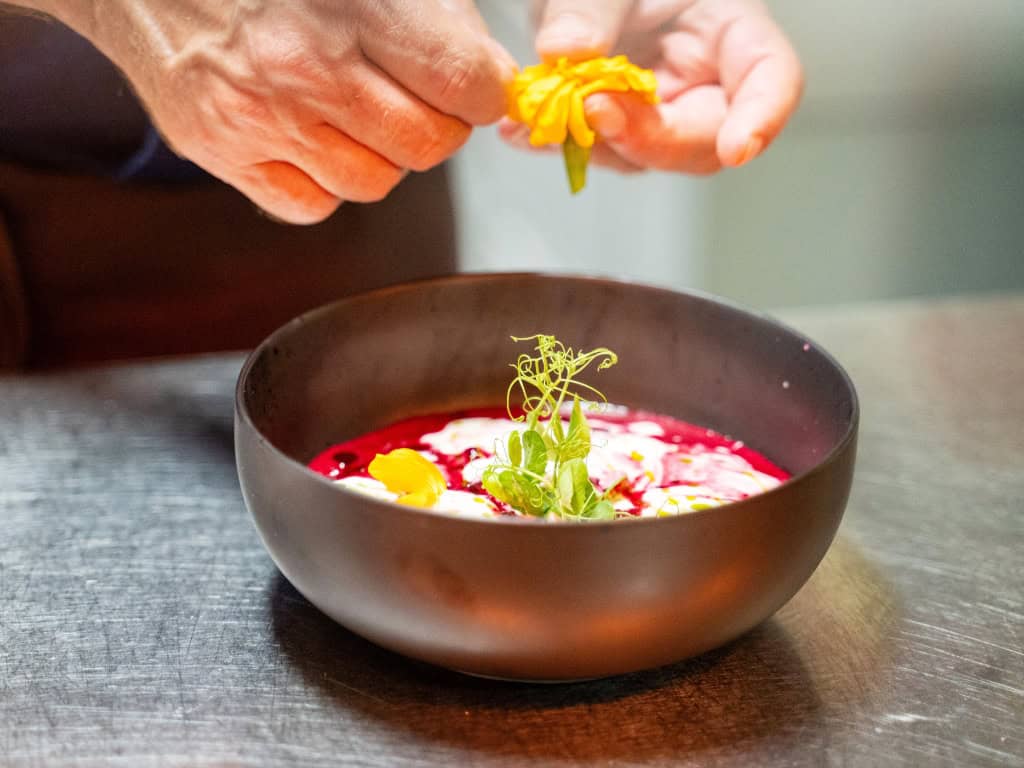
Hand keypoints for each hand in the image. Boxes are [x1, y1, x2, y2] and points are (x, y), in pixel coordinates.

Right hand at [70, 0, 515, 222]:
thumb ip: (437, 18)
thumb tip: (493, 82)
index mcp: (354, 6)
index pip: (464, 86)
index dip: (483, 94)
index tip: (475, 88)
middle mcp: (306, 68)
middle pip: (427, 146)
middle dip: (437, 127)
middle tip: (416, 98)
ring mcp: (261, 118)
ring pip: (375, 183)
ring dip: (381, 155)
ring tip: (355, 112)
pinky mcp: (224, 154)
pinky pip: (313, 206)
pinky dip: (325, 182)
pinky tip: (310, 137)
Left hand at [502, 0, 802, 174]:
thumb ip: (591, 7)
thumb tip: (568, 50)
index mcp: (731, 30)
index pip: (771, 78)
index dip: (762, 117)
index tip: (737, 148)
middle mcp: (706, 79)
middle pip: (706, 138)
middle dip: (650, 138)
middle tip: (593, 111)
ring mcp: (665, 108)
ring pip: (647, 155)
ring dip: (594, 145)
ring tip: (540, 117)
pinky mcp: (623, 125)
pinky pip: (600, 150)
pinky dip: (560, 144)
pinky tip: (522, 131)